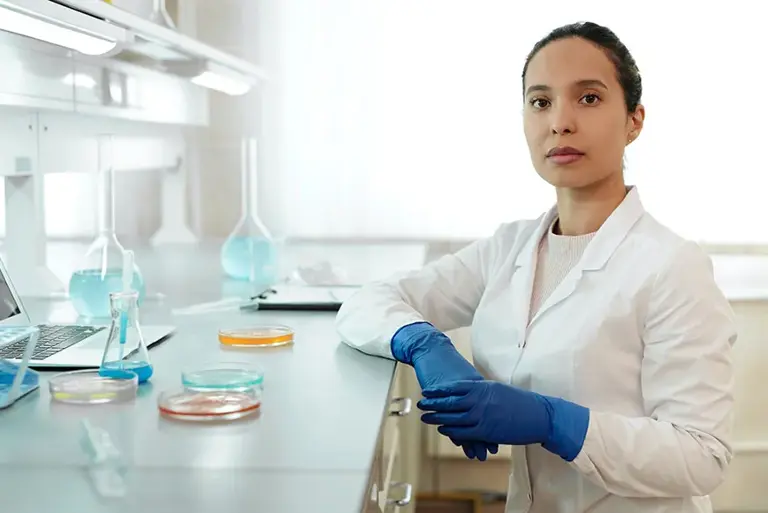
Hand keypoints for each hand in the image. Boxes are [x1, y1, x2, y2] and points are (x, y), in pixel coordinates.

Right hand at [391, 322, 498, 460]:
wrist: (434, 351)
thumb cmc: (450, 366)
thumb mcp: (467, 379)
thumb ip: (476, 394)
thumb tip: (483, 410)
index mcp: (482, 389)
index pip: (489, 414)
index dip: (490, 431)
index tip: (493, 446)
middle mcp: (473, 392)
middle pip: (480, 420)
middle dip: (482, 441)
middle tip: (484, 455)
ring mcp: (459, 394)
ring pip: (466, 422)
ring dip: (470, 440)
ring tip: (471, 454)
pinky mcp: (444, 396)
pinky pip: (449, 415)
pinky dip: (451, 429)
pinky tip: (453, 440)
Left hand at [418, 380, 589, 461]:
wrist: (539, 415)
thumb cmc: (519, 402)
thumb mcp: (498, 389)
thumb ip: (481, 390)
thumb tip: (469, 390)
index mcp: (483, 387)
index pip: (455, 387)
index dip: (439, 389)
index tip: (427, 390)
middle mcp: (480, 400)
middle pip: (450, 401)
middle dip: (433, 402)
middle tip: (420, 403)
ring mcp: (483, 416)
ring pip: (453, 417)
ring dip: (437, 417)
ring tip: (425, 417)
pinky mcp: (486, 431)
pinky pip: (463, 431)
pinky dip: (451, 430)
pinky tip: (442, 429)